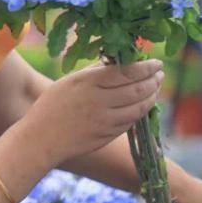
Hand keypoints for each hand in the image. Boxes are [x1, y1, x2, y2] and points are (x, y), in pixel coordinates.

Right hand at [22, 59, 164, 166]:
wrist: (41, 139)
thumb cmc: (52, 105)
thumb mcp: (70, 81)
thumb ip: (94, 72)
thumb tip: (117, 63)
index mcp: (89, 82)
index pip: (126, 72)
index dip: (146, 67)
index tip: (157, 63)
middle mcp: (99, 101)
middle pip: (137, 90)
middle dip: (153, 81)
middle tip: (160, 75)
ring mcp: (104, 121)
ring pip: (138, 108)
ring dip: (152, 97)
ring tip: (156, 88)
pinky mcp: (107, 135)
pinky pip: (130, 122)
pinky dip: (140, 112)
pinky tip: (143, 105)